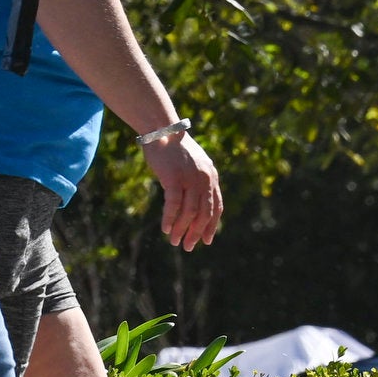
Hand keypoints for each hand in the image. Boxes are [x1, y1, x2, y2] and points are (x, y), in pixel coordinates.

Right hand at [147, 127, 223, 251]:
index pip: (216, 207)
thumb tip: (196, 199)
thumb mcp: (193, 163)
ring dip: (182, 229)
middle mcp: (205, 179)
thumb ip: (198, 179)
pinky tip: (166, 229)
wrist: (161, 129)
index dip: (211, 226)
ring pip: (189, 212)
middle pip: (204, 213)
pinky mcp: (174, 178)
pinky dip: (170, 218)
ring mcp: (190, 179)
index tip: (206, 240)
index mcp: (212, 177)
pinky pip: (173, 204)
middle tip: (189, 247)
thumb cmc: (173, 147)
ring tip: (174, 242)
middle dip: (196, 233)